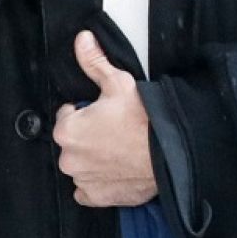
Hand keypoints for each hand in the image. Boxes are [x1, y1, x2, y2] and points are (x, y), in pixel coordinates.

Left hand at [53, 31, 156, 207]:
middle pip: (73, 142)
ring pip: (81, 165)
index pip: (67, 116)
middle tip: (114, 130)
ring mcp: (82, 180)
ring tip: (119, 149)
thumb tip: (82, 40)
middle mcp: (68, 158)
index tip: (104, 113)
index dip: (86, 112)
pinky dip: (98, 181)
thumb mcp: (118, 83)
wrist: (168, 152)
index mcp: (67, 130)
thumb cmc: (143, 118)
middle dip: (88, 136)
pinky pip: (88, 188)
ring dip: (93, 158)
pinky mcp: (96, 197)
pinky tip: (115, 169)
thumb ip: (94, 62)